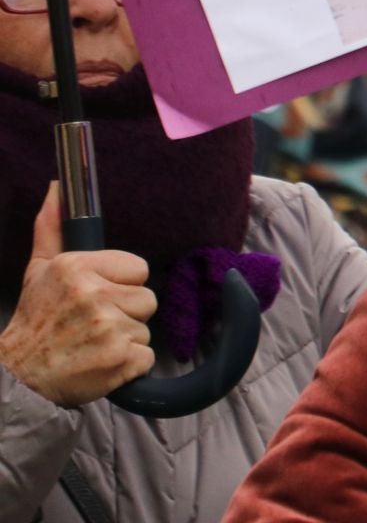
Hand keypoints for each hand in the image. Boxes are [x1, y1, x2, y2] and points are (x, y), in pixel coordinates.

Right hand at [0, 186, 156, 406]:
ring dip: (125, 340)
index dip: (122, 285)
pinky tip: (101, 364)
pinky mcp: (119, 360)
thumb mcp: (39, 271)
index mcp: (78, 268)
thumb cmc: (34, 322)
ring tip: (93, 344)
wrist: (18, 377)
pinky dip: (128, 365)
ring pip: (146, 329)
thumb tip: (57, 188)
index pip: (140, 268)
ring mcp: (108, 329)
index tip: (98, 297)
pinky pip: (146, 357)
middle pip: (147, 299)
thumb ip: (52, 228)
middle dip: (126, 314)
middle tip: (93, 325)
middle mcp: (94, 295)